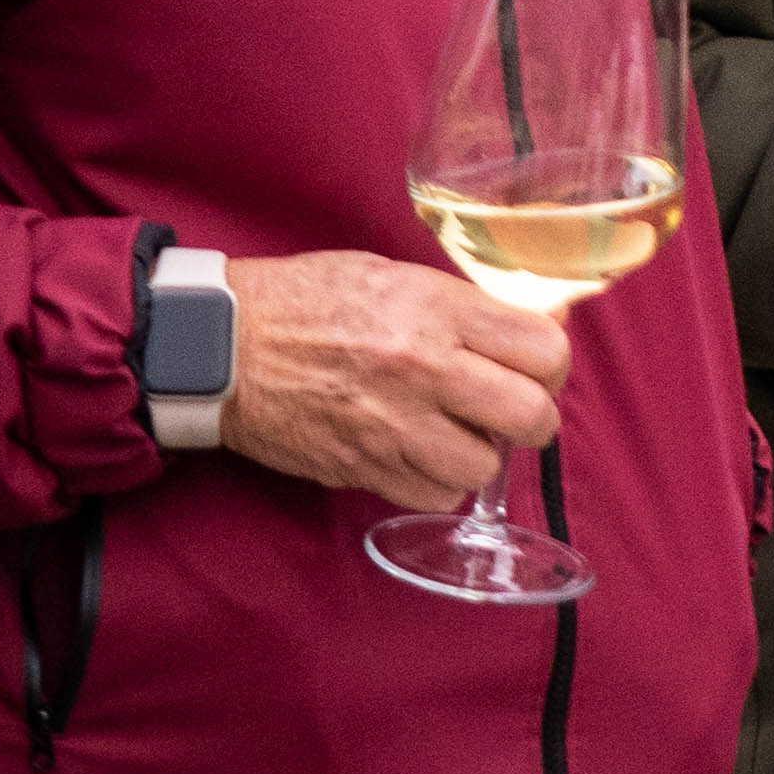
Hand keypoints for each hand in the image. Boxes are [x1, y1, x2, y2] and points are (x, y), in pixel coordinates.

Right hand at [224, 251, 570, 506]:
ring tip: (457, 432)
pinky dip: (439, 483)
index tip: (537, 368)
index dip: (551, 365)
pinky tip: (422, 456)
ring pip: (486, 465)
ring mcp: (394, 425)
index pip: (545, 350)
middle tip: (511, 410)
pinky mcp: (364, 467)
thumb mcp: (393, 277)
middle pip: (532, 414)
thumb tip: (538, 326)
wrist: (222, 346)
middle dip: (534, 416)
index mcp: (437, 310)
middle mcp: (425, 368)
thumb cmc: (306, 302)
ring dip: (481, 453)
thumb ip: (465, 306)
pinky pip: (436, 496)